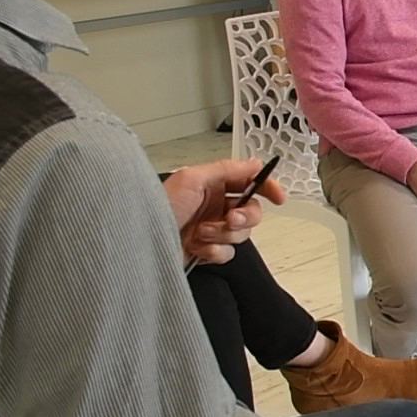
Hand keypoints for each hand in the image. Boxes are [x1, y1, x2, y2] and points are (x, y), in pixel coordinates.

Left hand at [163, 159, 285, 266]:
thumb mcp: (191, 178)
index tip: (277, 198)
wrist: (138, 242)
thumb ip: (227, 169)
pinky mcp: (206, 250)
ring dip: (223, 235)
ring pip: (241, 234)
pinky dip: (214, 252)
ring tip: (201, 234)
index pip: (250, 181)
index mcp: (213, 184)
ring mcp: (212, 229)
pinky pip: (227, 253)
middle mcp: (215, 205)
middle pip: (252, 210)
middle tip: (230, 219)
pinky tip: (196, 248)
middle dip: (244, 216)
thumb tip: (254, 163)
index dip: (267, 187)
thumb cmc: (158, 207)